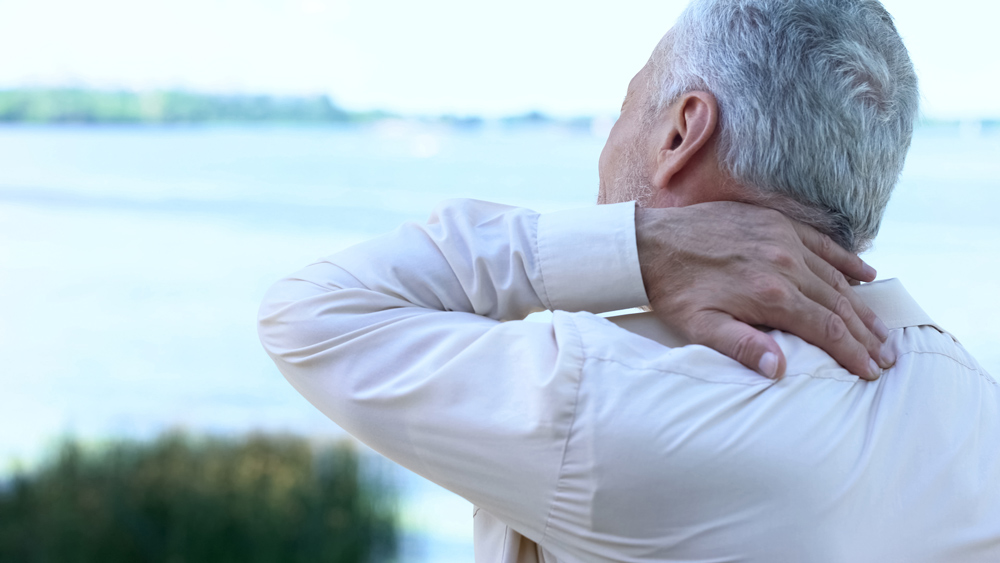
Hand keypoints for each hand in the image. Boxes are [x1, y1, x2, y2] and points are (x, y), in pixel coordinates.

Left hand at [636, 202, 894, 379]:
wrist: (651, 242)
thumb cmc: (674, 290)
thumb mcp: (700, 326)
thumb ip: (741, 346)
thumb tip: (779, 369)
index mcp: (770, 295)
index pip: (826, 329)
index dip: (852, 352)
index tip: (871, 371)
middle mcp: (785, 264)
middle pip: (839, 305)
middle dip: (866, 335)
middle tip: (888, 357)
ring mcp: (783, 239)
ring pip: (835, 277)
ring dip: (861, 305)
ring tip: (881, 329)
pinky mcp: (775, 222)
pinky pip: (821, 243)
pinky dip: (846, 261)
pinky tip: (866, 275)